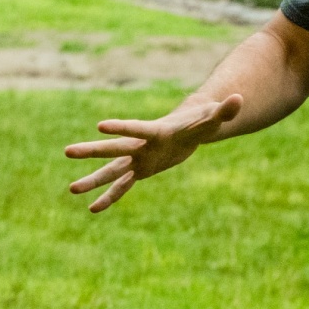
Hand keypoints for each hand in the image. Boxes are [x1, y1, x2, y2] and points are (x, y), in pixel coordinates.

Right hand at [64, 94, 242, 212]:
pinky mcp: (142, 170)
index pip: (137, 129)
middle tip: (68, 151)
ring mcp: (139, 159)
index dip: (121, 128)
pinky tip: (93, 209)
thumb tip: (240, 99)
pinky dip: (110, 197)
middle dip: (93, 151)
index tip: (100, 126)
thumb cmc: (204, 120)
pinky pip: (123, 186)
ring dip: (94, 180)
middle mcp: (142, 145)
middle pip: (115, 150)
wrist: (191, 129)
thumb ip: (225, 110)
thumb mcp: (215, 118)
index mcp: (157, 131)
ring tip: (71, 189)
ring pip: (113, 170)